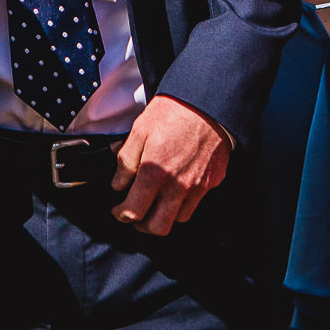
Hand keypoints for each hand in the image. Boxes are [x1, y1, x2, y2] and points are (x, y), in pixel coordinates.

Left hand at [110, 95, 230, 236]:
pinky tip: (174, 192)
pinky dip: (181, 206)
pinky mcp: (211, 182)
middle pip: (157, 227)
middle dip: (141, 225)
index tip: (118, 210)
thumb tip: (118, 184)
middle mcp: (177, 185)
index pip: (134, 211)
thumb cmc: (173, 111)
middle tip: (134, 213)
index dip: (121, 214)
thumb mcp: (139, 130)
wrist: (207, 103)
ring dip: (163, 216)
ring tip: (154, 203)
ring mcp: (197, 186)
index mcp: (155, 172)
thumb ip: (126, 161)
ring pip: (177, 220)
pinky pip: (194, 205)